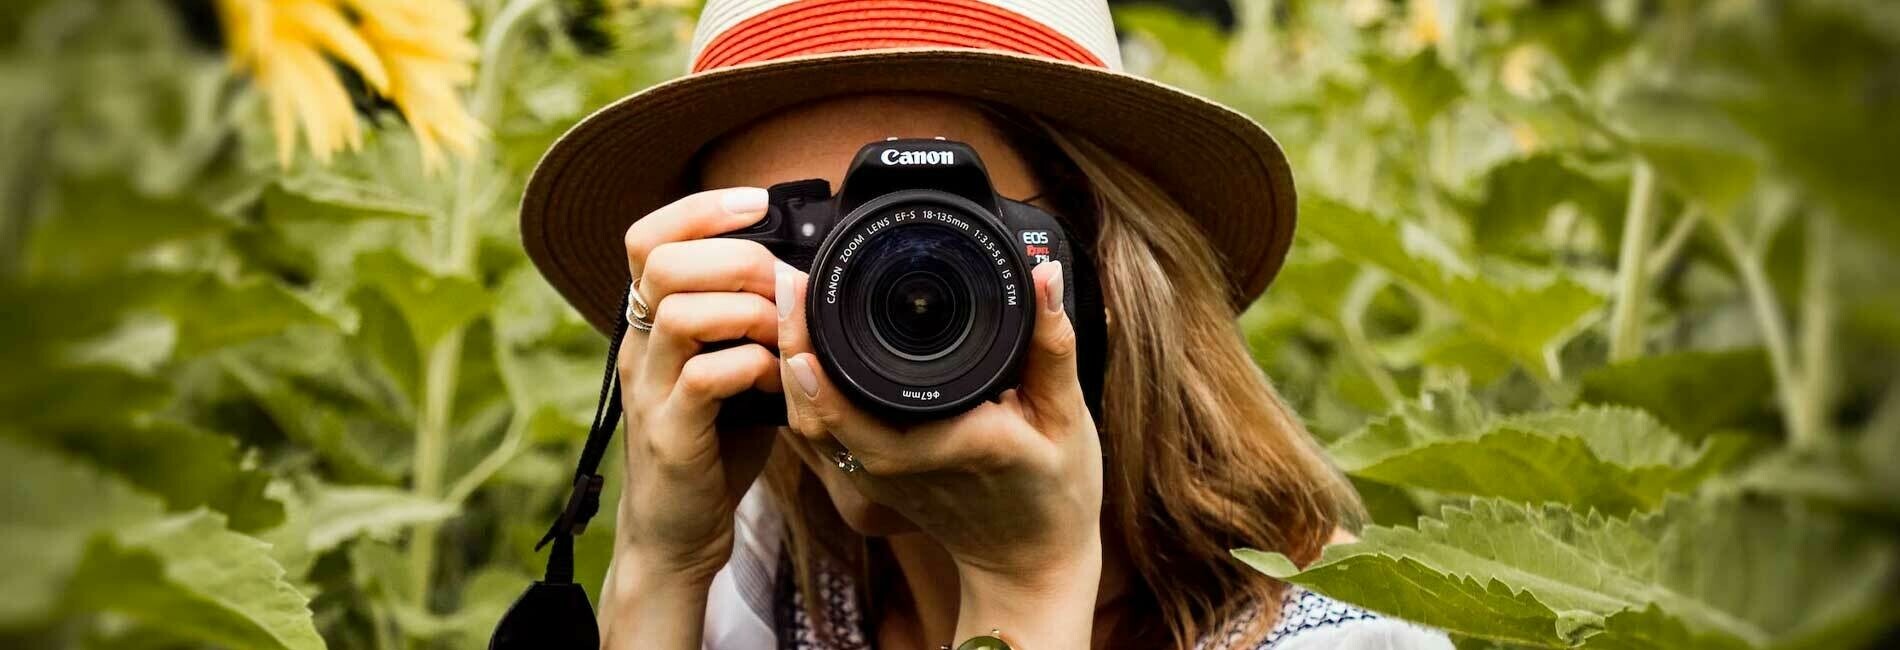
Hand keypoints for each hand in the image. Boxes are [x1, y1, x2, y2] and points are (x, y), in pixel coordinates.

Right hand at [599, 187, 782, 647]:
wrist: (676, 534)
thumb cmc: (714, 445)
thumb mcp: (732, 368)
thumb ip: (754, 323)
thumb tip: (807, 277)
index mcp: (650, 323)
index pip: (646, 237)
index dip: (699, 208)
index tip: (756, 201)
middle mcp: (638, 348)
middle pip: (660, 262)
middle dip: (735, 258)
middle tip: (780, 284)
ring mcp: (648, 391)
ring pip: (679, 313)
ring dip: (746, 312)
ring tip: (779, 335)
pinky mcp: (669, 435)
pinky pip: (703, 378)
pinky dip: (751, 367)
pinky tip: (776, 381)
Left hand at [775, 261, 1104, 644]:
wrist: (1030, 563)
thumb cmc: (1056, 493)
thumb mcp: (1067, 416)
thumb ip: (1052, 344)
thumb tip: (1043, 275)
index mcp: (947, 444)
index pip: (858, 406)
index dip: (817, 356)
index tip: (803, 294)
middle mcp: (900, 466)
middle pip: (815, 408)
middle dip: (791, 341)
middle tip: (790, 281)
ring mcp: (879, 478)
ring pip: (809, 424)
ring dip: (791, 364)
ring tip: (792, 302)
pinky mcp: (871, 480)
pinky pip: (823, 435)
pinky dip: (805, 391)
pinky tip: (806, 347)